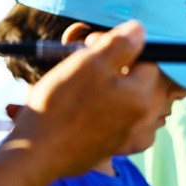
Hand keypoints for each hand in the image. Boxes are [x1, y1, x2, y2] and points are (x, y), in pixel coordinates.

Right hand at [9, 21, 161, 182]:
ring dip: (105, 88)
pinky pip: (113, 120)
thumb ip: (120, 45)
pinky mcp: (111, 147)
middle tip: (84, 66)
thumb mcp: (89, 64)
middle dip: (115, 69)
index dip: (119, 49)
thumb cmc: (61, 107)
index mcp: (142, 97)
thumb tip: (139, 31)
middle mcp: (142, 120)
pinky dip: (99, 110)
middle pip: (138, 81)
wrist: (38, 154)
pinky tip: (77, 109)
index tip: (93, 50)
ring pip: (124, 100)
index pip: (147, 60)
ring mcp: (127, 137)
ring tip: (77, 88)